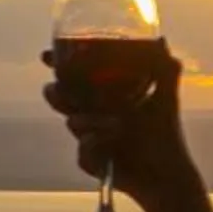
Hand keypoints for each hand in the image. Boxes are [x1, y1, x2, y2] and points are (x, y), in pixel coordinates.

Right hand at [40, 39, 198, 211]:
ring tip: (117, 123)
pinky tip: (111, 141)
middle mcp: (91, 115)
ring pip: (73, 121)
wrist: (166, 173)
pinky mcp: (89, 160)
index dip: (57, 65)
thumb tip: (161, 39)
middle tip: (65, 90)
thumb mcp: (166, 97)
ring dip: (91, 120)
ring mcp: (87, 138)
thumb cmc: (165, 135)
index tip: (46, 56)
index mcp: (103, 96)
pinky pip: (83, 149)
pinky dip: (96, 143)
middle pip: (60, 96)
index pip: (72, 77)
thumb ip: (164, 68)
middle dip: (59, 92)